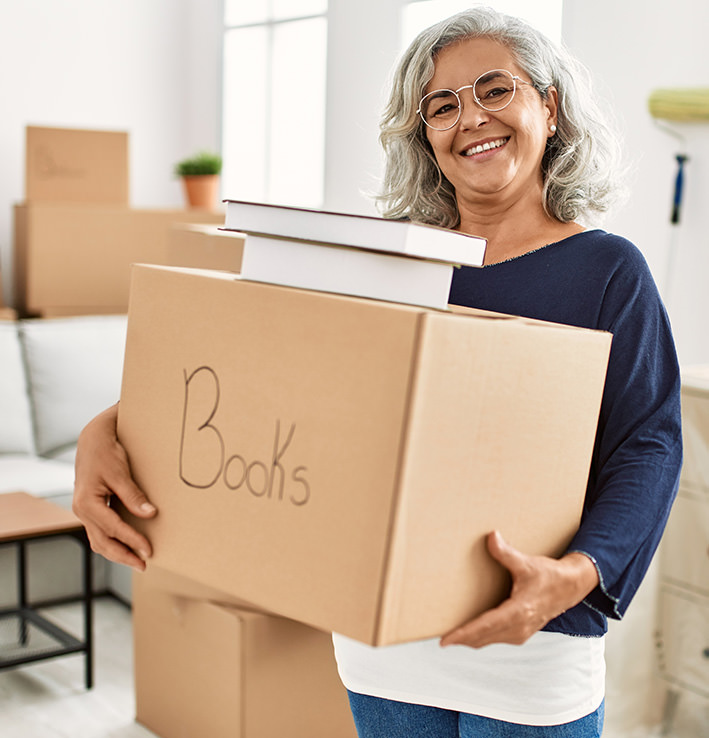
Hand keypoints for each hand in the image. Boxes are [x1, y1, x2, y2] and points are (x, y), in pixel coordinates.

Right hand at [72, 403, 156, 570]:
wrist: (93, 440)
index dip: (132, 540)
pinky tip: (126, 546)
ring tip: (137, 560)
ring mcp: (83, 511)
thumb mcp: (120, 473)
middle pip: (102, 542)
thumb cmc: (106, 453)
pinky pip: (99, 532)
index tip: (149, 550)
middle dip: (124, 555)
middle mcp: (81, 510)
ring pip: (98, 540)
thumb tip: (150, 514)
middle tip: (144, 564)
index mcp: (86, 502)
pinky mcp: (89, 509)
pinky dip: (112, 541)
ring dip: (117, 552)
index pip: (113, 528)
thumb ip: (133, 496)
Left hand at [440, 530, 598, 647]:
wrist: (570, 588)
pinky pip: (496, 639)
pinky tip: (470, 634)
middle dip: (462, 639)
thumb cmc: (548, 575)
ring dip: (470, 640)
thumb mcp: (527, 563)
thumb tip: (491, 536)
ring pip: (488, 640)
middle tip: (441, 640)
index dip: (464, 633)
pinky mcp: (521, 633)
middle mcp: (519, 626)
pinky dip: (481, 638)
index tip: (446, 640)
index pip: (485, 626)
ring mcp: (521, 633)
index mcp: (519, 611)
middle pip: (483, 637)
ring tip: (451, 638)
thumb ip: (506, 553)